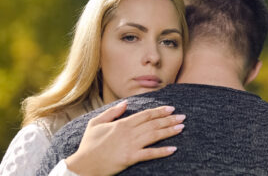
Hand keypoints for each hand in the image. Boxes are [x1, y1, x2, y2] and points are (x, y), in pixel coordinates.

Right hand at [65, 100, 185, 175]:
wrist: (84, 165)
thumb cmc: (89, 144)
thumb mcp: (96, 123)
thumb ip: (112, 112)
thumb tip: (125, 103)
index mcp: (122, 123)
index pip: (145, 115)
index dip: (159, 111)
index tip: (171, 109)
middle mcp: (129, 132)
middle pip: (153, 124)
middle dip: (169, 119)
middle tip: (183, 117)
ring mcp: (131, 145)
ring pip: (154, 136)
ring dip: (169, 131)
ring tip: (181, 127)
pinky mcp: (131, 158)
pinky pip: (150, 154)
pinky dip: (162, 151)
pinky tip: (173, 149)